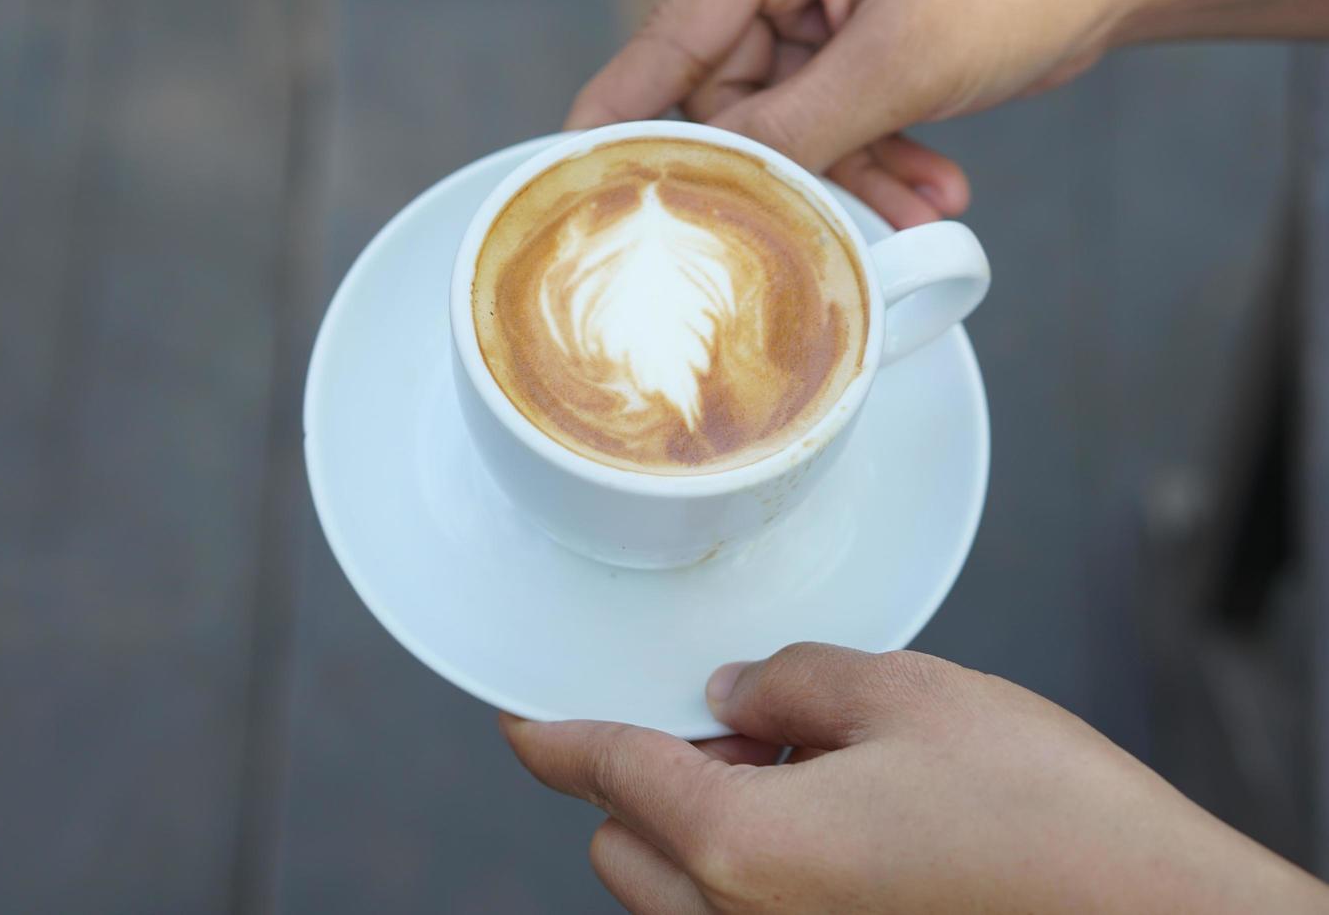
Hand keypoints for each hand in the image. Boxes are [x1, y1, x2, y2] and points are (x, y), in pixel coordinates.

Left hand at [503, 643, 1328, 912]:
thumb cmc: (1049, 820)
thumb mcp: (910, 696)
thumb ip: (797, 682)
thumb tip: (741, 689)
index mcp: (746, 847)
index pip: (611, 774)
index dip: (556, 738)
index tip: (525, 721)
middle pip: (627, 844)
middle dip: (642, 778)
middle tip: (720, 721)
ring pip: (680, 891)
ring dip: (696, 824)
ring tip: (788, 763)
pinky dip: (746, 864)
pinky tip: (827, 815)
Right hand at [569, 0, 1328, 229]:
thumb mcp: (903, 51)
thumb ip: (798, 123)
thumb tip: (718, 182)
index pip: (664, 44)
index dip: (622, 122)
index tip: (578, 189)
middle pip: (729, 103)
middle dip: (784, 170)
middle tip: (814, 226)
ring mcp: (821, 18)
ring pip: (793, 128)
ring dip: (850, 178)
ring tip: (917, 212)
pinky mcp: (862, 52)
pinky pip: (842, 126)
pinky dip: (882, 163)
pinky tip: (934, 193)